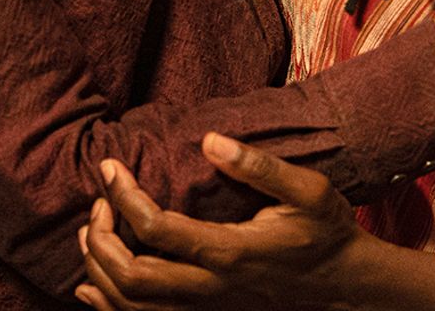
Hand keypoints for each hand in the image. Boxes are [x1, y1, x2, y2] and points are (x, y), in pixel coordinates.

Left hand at [78, 134, 368, 310]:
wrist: (343, 284)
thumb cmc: (325, 231)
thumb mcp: (307, 191)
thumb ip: (259, 167)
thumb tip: (209, 140)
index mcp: (229, 251)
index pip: (155, 229)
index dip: (123, 197)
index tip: (110, 168)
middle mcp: (210, 288)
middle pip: (131, 277)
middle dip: (101, 239)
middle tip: (99, 202)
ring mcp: (205, 308)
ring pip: (131, 306)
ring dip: (100, 269)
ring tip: (92, 230)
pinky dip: (109, 305)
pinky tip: (91, 284)